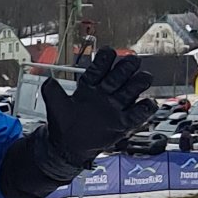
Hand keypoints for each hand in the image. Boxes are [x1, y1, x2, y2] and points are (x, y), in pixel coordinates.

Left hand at [41, 49, 155, 168]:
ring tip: (144, 77)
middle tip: (132, 60)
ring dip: (138, 83)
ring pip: (130, 92)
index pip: (98, 70)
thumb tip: (49, 81)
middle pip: (118, 77)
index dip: (104, 61)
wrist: (70, 145)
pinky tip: (149, 103)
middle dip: (125, 68)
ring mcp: (114, 107)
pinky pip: (136, 114)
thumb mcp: (55, 106)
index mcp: (89, 87)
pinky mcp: (122, 122)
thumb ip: (52, 92)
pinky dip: (144, 109)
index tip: (109, 52)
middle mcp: (104, 93)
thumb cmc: (64, 123)